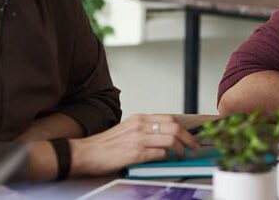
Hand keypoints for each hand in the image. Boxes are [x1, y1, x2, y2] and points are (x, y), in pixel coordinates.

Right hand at [70, 114, 201, 175]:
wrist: (85, 153)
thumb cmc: (105, 144)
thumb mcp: (128, 129)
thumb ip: (145, 129)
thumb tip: (164, 136)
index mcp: (140, 118)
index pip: (170, 119)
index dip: (184, 128)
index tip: (190, 136)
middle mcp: (141, 125)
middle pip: (175, 128)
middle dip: (189, 139)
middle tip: (193, 147)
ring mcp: (139, 139)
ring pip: (171, 140)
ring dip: (180, 149)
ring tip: (182, 155)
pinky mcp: (135, 153)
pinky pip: (159, 153)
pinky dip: (167, 157)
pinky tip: (167, 160)